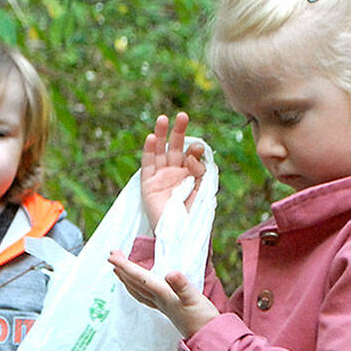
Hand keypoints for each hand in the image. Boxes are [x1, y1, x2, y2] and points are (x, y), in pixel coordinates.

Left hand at [108, 251, 218, 338]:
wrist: (209, 337)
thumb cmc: (203, 318)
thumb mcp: (194, 298)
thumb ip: (182, 286)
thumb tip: (170, 273)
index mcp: (163, 294)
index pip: (139, 277)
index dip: (125, 265)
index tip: (112, 255)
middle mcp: (159, 300)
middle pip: (134, 283)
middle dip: (122, 269)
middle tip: (111, 255)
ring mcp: (162, 306)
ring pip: (138, 291)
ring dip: (126, 279)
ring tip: (118, 270)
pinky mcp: (168, 310)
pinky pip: (146, 297)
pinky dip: (137, 290)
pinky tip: (139, 288)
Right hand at [140, 112, 204, 229]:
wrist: (178, 236)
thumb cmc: (192, 216)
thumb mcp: (202, 191)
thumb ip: (200, 172)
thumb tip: (192, 154)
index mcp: (190, 175)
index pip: (192, 155)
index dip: (195, 149)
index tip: (198, 149)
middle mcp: (175, 173)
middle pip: (176, 147)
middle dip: (178, 132)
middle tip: (182, 115)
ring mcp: (160, 178)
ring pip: (160, 152)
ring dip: (161, 135)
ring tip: (163, 118)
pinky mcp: (148, 185)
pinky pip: (147, 165)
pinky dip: (148, 152)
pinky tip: (150, 138)